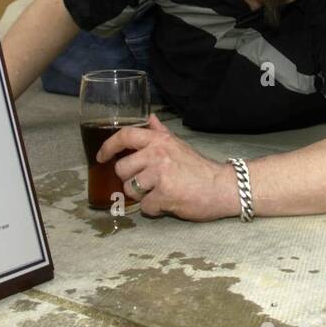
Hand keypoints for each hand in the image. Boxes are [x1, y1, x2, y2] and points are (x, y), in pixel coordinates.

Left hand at [96, 114, 237, 220]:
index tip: (102, 156)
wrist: (223, 187)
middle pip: (122, 169)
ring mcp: (160, 174)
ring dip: (142, 195)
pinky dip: (154, 208)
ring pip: (130, 189)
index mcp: (160, 140)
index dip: (108, 146)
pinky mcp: (164, 194)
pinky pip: (145, 206)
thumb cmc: (200, 169)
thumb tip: (149, 118)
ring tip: (160, 192)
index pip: (125, 135)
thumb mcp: (179, 145)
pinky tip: (168, 202)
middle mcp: (157, 154)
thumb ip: (161, 133)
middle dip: (130, 180)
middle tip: (148, 183)